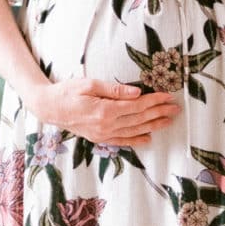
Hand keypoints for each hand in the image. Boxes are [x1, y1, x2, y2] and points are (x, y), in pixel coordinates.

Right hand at [27, 77, 179, 147]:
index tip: (168, 96)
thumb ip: (114, 89)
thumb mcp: (89, 84)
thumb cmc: (67, 91)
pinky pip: (122, 141)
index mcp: (105, 111)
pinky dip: (136, 140)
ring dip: (153, 126)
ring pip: (134, 131)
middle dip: (159, 113)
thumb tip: (137, 93)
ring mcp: (103, 134)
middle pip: (139, 119)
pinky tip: (148, 138)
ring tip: (168, 121)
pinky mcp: (99, 138)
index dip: (154, 101)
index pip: (136, 106)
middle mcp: (106, 126)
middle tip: (175, 109)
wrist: (49, 108)